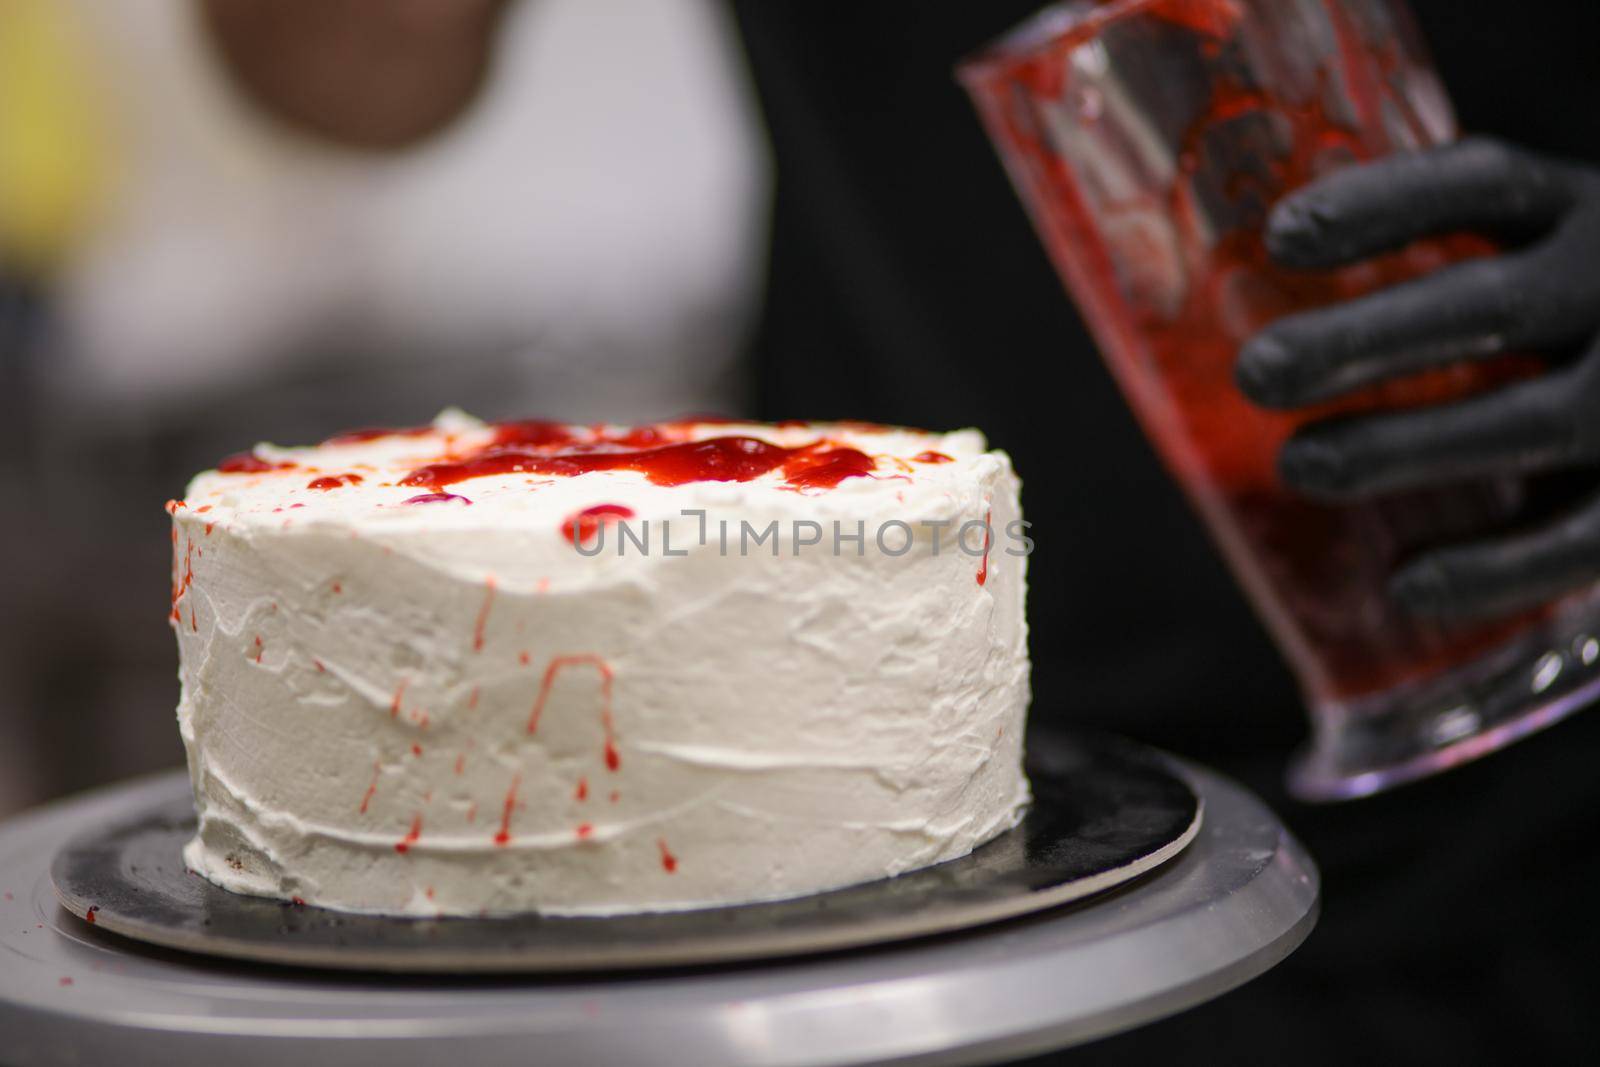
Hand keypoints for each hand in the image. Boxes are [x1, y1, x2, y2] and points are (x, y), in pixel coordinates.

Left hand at [1235, 137, 1599, 621]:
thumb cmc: (1581, 327)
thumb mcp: (1546, 262)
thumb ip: (1443, 273)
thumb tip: (1251, 296)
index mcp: (1583, 212)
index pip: (1485, 184)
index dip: (1382, 205)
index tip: (1280, 237)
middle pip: (1489, 305)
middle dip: (1364, 340)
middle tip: (1258, 372)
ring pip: (1533, 420)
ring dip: (1406, 447)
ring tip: (1300, 465)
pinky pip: (1586, 537)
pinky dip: (1500, 568)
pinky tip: (1410, 586)